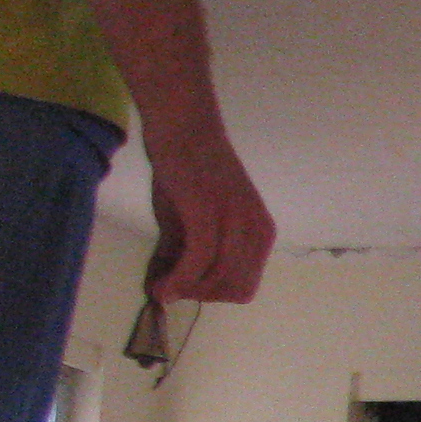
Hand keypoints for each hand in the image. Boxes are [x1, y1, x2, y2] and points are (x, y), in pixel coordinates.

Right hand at [144, 117, 274, 305]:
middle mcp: (257, 232)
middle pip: (234, 291)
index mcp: (261, 235)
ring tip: (159, 286)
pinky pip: (199, 262)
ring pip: (217, 280)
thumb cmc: (185, 171)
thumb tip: (163, 293)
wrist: (182, 126)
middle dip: (199, 295)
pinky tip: (160, 285)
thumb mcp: (188, 221)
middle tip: (170, 284)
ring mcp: (237, 223)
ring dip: (185, 290)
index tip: (185, 285)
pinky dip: (178, 280)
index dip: (213, 294)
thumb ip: (181, 256)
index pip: (245, 288)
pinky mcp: (211, 215)